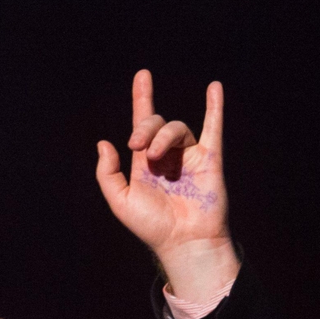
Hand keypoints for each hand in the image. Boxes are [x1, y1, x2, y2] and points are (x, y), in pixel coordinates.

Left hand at [96, 70, 238, 302]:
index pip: (143, 124)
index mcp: (145, 163)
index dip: (142, 99)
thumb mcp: (120, 201)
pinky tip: (215, 88)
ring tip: (156, 155)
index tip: (142, 76)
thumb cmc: (152, 227)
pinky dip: (215, 108)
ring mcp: (190, 157)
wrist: (183, 242)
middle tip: (138, 146)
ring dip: (164, 136)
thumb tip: (104, 143)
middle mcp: (168, 157)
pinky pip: (213, 129)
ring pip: (178, 128)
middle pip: (157, 124)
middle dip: (145, 128)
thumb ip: (107, 173)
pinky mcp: (210, 160)